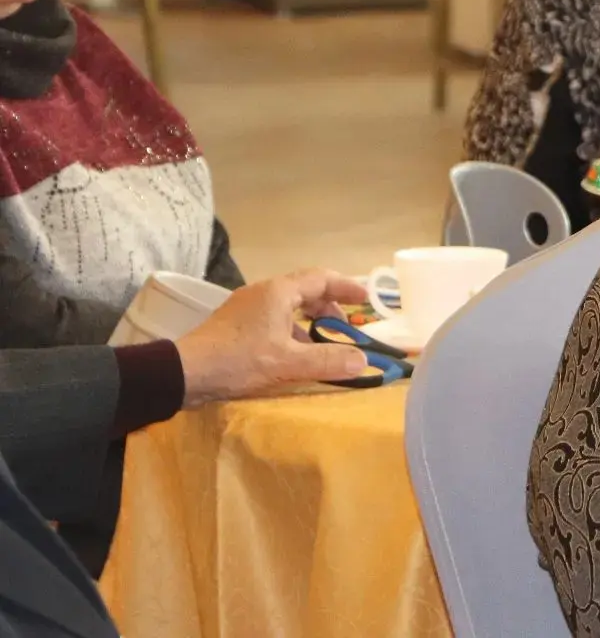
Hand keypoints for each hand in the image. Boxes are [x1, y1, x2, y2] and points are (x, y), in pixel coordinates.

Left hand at [175, 269, 370, 407]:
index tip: (365, 299)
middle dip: (329, 305)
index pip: (322, 278)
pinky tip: (293, 351)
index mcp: (279, 292)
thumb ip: (328, 360)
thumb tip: (363, 361)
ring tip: (322, 339)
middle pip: (305, 289)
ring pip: (288, 304)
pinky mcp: (235, 322)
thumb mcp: (287, 363)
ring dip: (310, 318)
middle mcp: (264, 292)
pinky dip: (291, 327)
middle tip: (346, 323)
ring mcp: (246, 306)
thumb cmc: (238, 360)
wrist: (183, 372)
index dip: (346, 287)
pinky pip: (273, 316)